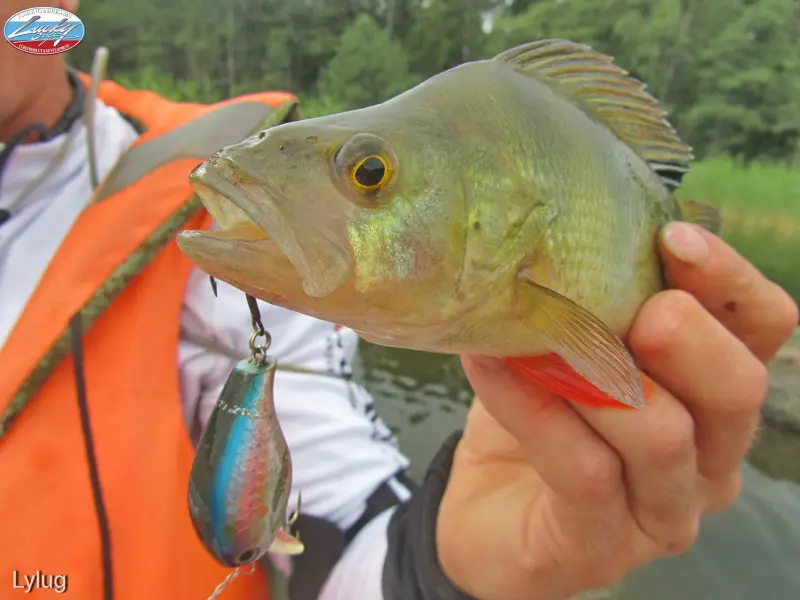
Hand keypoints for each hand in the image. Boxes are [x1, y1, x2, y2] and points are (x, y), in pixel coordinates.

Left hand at [437, 223, 798, 599]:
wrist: (479, 510)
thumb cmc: (537, 417)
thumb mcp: (567, 349)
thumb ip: (587, 305)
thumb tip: (555, 234)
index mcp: (710, 396)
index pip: (762, 330)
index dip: (730, 281)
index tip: (673, 237)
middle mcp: (708, 459)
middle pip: (739, 390)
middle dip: (687, 337)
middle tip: (633, 308)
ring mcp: (662, 512)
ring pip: (664, 435)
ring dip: (593, 373)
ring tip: (533, 333)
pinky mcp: (603, 546)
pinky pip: (584, 470)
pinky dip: (535, 409)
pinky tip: (490, 365)